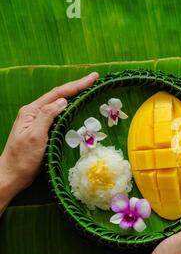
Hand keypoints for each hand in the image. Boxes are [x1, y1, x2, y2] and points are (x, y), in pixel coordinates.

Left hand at [0, 72, 98, 213]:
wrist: (12, 176)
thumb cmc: (22, 158)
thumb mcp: (35, 136)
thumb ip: (47, 116)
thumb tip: (63, 101)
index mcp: (32, 111)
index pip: (57, 94)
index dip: (76, 85)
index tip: (93, 78)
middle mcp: (35, 113)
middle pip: (59, 95)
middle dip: (77, 86)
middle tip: (94, 80)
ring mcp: (38, 121)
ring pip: (59, 104)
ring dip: (75, 96)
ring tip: (89, 89)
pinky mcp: (43, 130)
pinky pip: (59, 115)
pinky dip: (71, 108)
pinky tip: (78, 108)